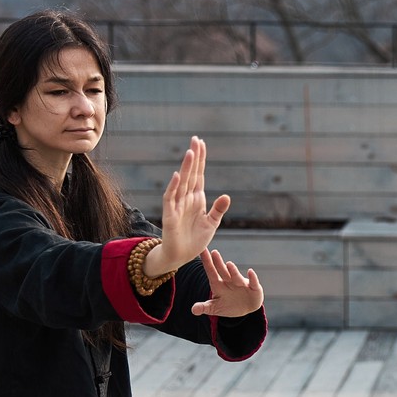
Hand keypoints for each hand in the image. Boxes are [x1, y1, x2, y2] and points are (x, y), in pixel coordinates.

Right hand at [152, 137, 229, 274]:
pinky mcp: (170, 215)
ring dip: (185, 168)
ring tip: (190, 152)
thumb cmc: (194, 239)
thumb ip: (218, 210)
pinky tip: (178, 176)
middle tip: (195, 139)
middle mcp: (186, 198)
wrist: (180, 256)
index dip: (201, 160)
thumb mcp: (211, 224)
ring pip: (181, 183)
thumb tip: (226, 195)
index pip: (199, 175)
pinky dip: (173, 187)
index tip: (201, 143)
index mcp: (197, 199)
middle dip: (194, 158)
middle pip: (191, 174)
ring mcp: (177, 205)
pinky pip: (170, 198)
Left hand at [192, 247, 264, 317]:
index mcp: (218, 285)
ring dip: (233, 271)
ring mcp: (241, 284)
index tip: (201, 250)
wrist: (246, 308)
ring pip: (236, 277)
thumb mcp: (215, 308)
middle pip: (222, 271)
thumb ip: (205, 307)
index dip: (206, 262)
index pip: (211, 272)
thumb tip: (194, 310)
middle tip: (214, 253)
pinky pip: (253, 282)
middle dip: (218, 263)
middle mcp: (229, 281)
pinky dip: (252, 278)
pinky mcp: (254, 288)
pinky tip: (250, 272)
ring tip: (229, 264)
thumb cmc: (228, 305)